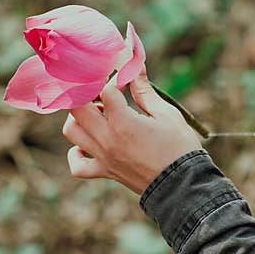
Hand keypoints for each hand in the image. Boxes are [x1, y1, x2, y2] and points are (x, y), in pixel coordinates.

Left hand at [61, 65, 201, 194]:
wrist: (182, 186)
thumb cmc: (179, 147)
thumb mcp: (166, 114)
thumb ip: (145, 91)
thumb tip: (135, 67)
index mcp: (124, 123)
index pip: (105, 90)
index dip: (115, 80)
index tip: (126, 80)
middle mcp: (107, 139)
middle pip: (77, 107)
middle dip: (88, 94)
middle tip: (104, 93)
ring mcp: (103, 157)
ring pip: (72, 131)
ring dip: (79, 118)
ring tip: (99, 114)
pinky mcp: (105, 172)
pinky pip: (78, 165)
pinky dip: (77, 152)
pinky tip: (89, 143)